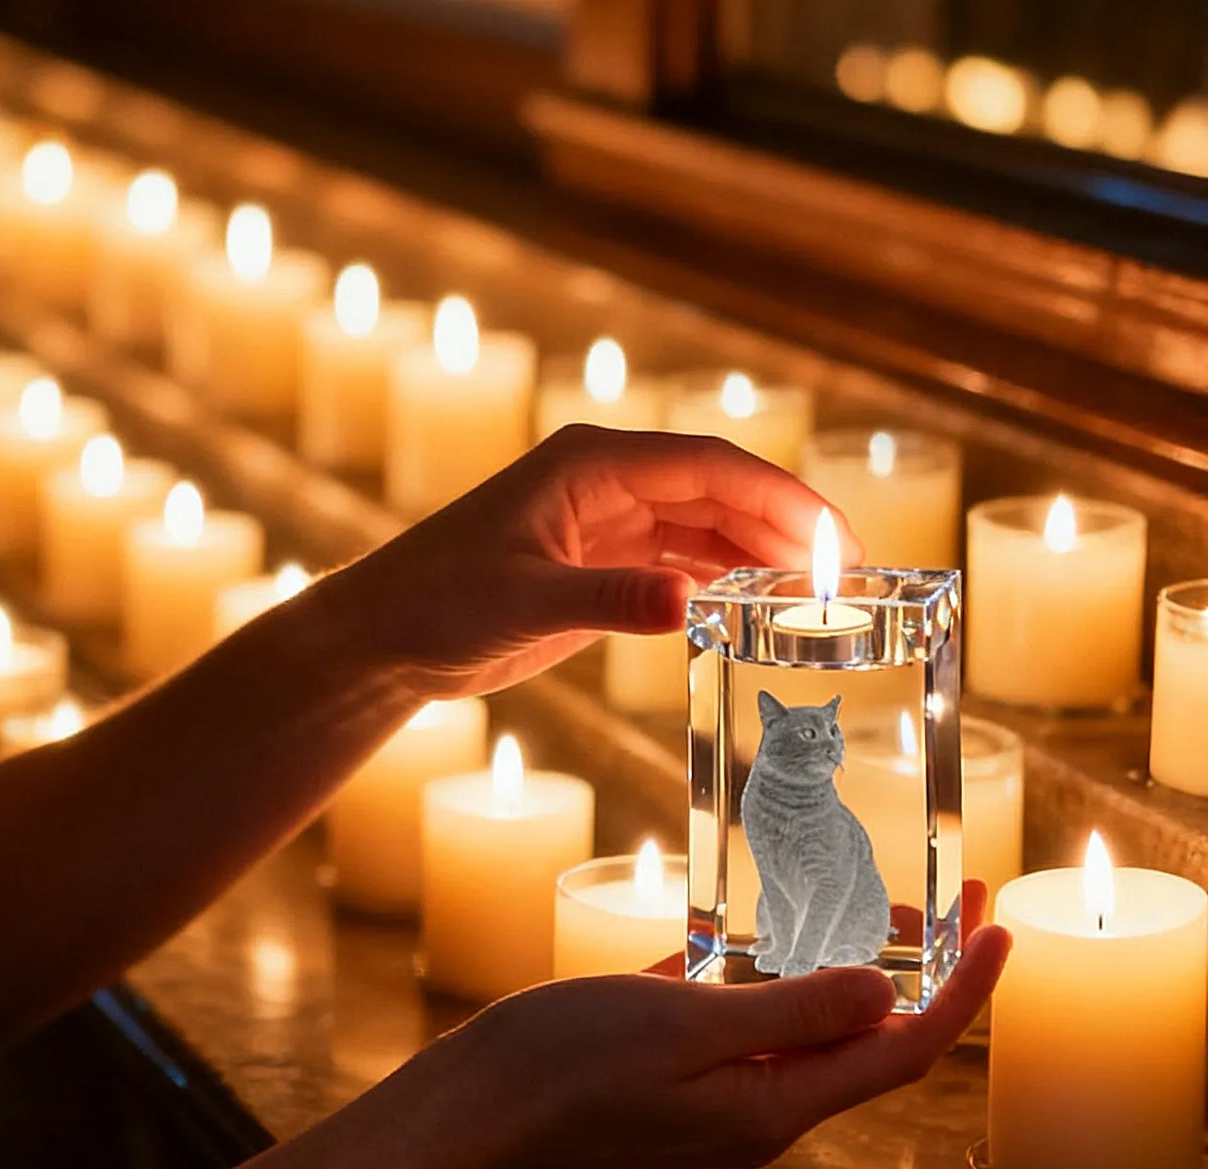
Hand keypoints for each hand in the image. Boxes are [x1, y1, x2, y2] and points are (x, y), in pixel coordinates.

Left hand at [336, 425, 861, 697]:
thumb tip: (687, 604)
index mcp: (591, 466)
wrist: (384, 640)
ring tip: (816, 597)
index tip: (836, 540)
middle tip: (847, 578)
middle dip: (785, 528)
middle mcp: (606, 485)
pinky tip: (755, 605)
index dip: (782, 498)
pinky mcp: (597, 567)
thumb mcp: (521, 603)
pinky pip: (678, 563)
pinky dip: (720, 580)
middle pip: (719, 493)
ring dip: (758, 555)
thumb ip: (606, 602)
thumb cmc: (435, 605)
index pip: (710, 466)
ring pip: (704, 528)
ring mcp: (604, 525)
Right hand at [472, 880, 1006, 1168]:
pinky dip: (770, 971)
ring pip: (805, 1023)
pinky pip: (744, 1017)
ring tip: (866, 894)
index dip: (964, 993)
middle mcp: (757, 1106)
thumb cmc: (567, 1066)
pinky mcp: (674, 1069)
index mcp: (773, 1106)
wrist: (472, 1111)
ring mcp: (714, 1090)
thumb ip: (789, 1009)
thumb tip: (888, 989)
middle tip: (942, 895)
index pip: (900, 1050)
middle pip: (864, 1039)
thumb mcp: (683, 1026)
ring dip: (844, 965)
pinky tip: (763, 925)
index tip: (1000, 927)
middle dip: (917, 972)